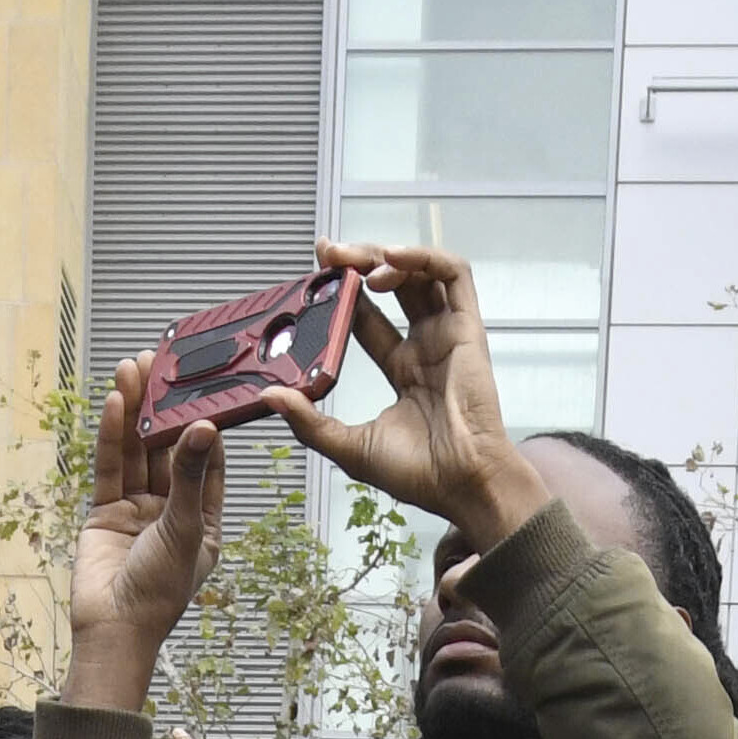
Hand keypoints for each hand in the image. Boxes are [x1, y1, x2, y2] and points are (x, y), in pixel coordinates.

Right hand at [60, 357, 228, 701]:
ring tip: (133, 368)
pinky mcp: (105, 512)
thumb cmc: (160, 592)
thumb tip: (204, 428)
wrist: (113, 628)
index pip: (209, 462)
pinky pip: (110, 467)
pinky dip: (112, 435)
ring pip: (137, 451)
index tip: (205, 387)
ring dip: (135, 410)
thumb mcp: (185, 528)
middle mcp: (171, 511)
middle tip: (161, 364)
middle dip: (163, 408)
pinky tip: (116, 403)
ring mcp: (137, 510)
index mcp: (204, 520)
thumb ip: (191, 477)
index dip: (206, 423)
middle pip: (168, 449)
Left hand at [280, 243, 547, 551]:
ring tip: (358, 264)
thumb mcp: (348, 446)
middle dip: (360, 261)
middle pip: (392, 285)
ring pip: (421, 272)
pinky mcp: (468, 328)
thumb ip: (308, 421)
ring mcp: (448, 335)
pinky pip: (454, 275)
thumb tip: (268, 396)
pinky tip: (391, 262)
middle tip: (328, 254)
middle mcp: (426, 347)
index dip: (344, 291)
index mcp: (403, 370)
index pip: (368, 316)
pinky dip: (423, 257)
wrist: (462, 484)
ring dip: (387, 256)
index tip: (317, 273)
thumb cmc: (420, 475)